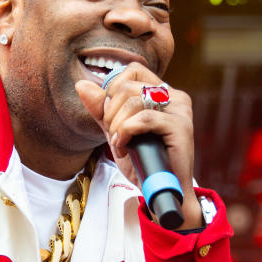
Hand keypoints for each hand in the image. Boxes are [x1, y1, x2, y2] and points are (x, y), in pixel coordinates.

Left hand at [75, 64, 202, 229]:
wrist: (160, 192)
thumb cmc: (143, 163)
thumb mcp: (116, 132)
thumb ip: (100, 109)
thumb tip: (81, 84)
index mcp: (162, 93)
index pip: (131, 70)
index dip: (112, 89)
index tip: (111, 116)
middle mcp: (174, 96)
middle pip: (127, 85)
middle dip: (110, 112)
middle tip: (113, 134)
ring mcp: (180, 110)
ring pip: (134, 100)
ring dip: (117, 125)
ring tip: (120, 143)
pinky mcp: (180, 126)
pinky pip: (144, 118)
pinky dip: (126, 131)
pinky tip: (124, 145)